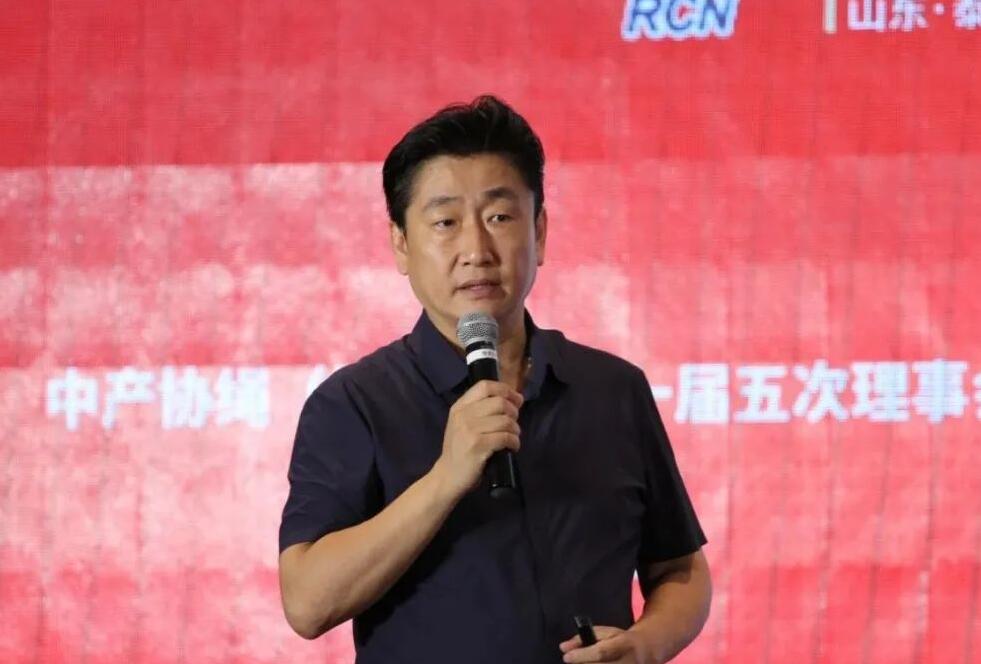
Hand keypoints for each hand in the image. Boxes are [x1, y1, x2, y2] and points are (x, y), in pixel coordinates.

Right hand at [434, 380, 522, 495]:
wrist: (447, 476)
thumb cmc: (459, 450)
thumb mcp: (462, 424)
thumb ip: (480, 410)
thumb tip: (511, 400)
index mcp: (459, 407)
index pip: (485, 386)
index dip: (505, 390)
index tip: (516, 400)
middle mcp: (463, 415)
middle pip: (499, 402)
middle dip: (514, 412)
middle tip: (514, 424)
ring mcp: (469, 430)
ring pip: (505, 420)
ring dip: (515, 430)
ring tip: (513, 437)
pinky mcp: (477, 446)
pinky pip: (505, 437)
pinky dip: (514, 442)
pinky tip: (512, 447)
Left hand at [559, 626, 651, 663]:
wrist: (647, 651)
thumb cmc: (621, 640)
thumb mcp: (605, 632)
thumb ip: (583, 638)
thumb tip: (563, 647)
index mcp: (624, 644)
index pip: (602, 652)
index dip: (583, 656)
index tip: (567, 657)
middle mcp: (629, 662)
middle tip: (573, 662)